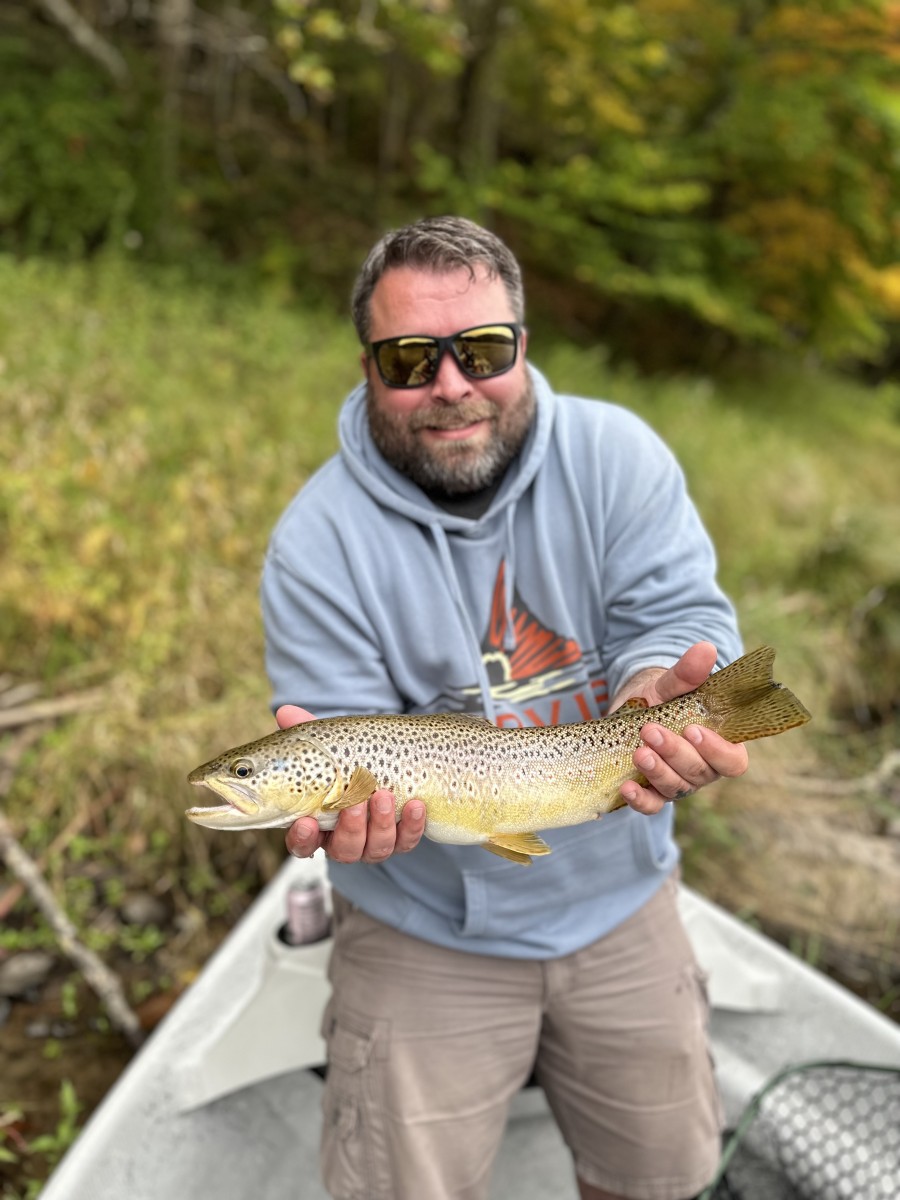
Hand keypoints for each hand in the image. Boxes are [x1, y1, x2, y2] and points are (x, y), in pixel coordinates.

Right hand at [275, 705, 426, 862]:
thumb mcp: (326, 746)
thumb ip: (304, 734)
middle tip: (356, 802)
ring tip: (384, 795)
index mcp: (318, 824)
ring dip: (380, 824)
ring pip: (376, 848)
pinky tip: (416, 805)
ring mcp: (374, 841)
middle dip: (351, 827)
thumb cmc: (346, 760)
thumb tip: (285, 712)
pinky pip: (406, 841)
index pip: (302, 844)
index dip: (303, 838)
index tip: (306, 822)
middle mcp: (344, 839)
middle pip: (344, 849)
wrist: (388, 761)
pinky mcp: (402, 838)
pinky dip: (412, 826)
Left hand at [609, 642, 748, 814]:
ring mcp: (678, 782)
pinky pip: (651, 805)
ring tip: (638, 752)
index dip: (717, 750)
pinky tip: (626, 788)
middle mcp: (702, 769)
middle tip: (651, 731)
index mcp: (719, 745)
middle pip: (699, 773)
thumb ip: (688, 673)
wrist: (633, 710)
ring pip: (676, 788)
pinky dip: (640, 800)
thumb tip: (706, 649)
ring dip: (657, 772)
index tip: (693, 730)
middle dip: (675, 753)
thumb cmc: (663, 698)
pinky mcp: (652, 791)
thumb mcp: (671, 684)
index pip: (733, 761)